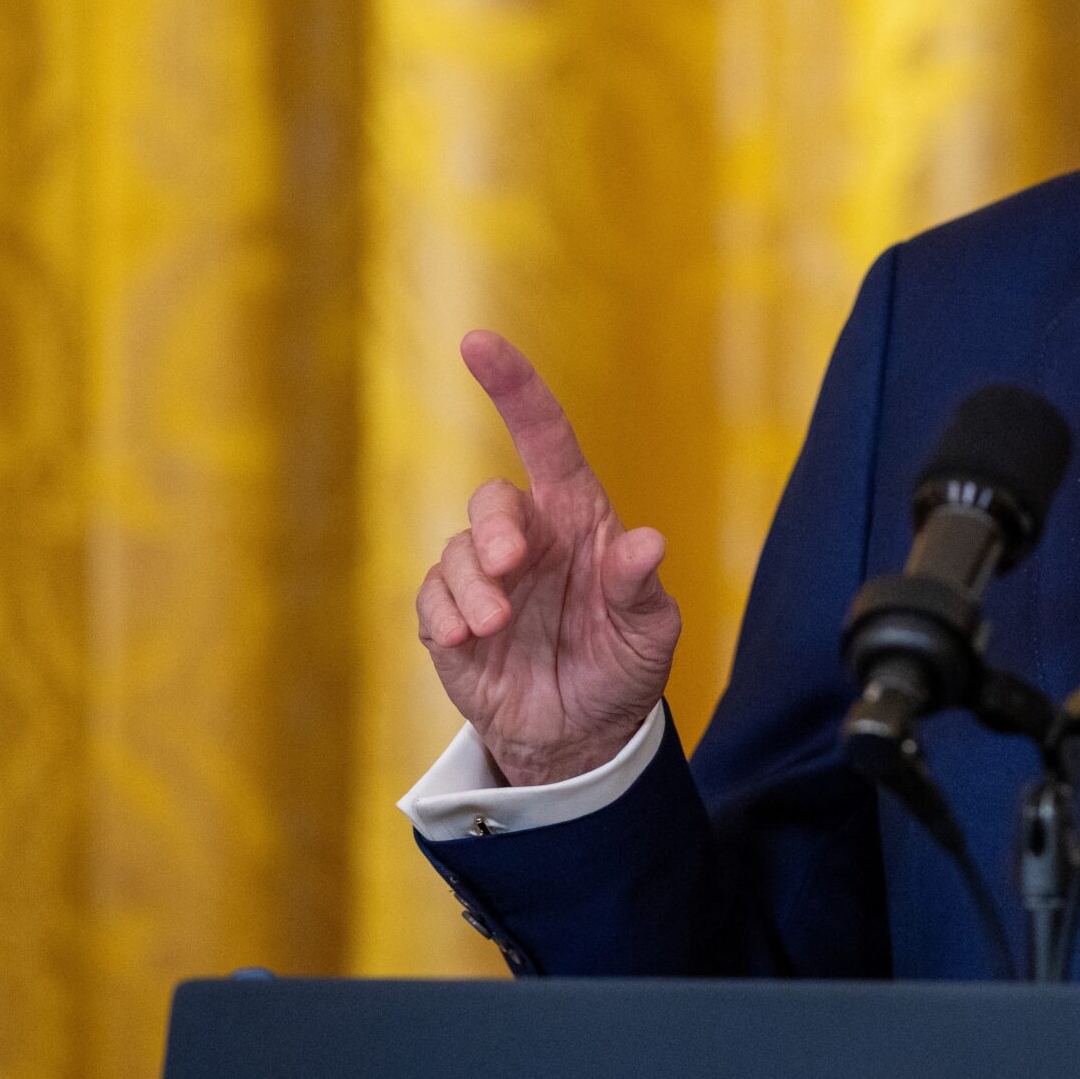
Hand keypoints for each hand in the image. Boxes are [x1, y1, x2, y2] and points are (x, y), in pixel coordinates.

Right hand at [416, 330, 682, 785]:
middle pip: (491, 500)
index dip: (514, 386)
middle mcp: (527, 538)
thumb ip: (640, 587)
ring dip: (469, 585)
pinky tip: (467, 641)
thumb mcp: (649, 630)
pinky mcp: (451, 621)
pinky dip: (443, 616)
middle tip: (509, 565)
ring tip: (494, 627)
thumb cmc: (623, 664)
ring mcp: (485, 579)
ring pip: (455, 552)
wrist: (582, 735)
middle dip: (492, 527)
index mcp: (577, 518)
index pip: (544, 437)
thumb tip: (648, 543)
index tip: (477, 343)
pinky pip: (430, 599)